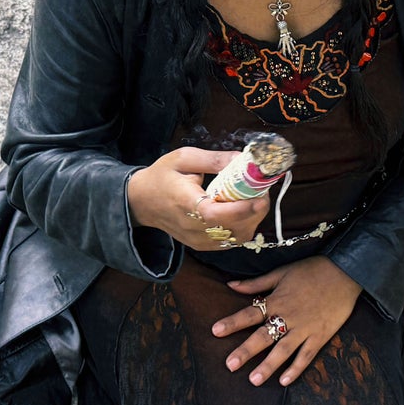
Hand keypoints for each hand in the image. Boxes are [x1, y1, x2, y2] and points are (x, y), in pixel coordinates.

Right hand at [126, 147, 270, 253]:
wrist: (141, 202)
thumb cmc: (162, 177)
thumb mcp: (184, 158)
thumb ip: (214, 159)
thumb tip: (242, 159)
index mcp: (185, 203)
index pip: (215, 214)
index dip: (241, 208)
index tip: (260, 195)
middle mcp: (192, 227)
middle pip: (233, 228)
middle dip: (255, 210)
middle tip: (262, 190)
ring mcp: (199, 240)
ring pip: (237, 237)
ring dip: (252, 219)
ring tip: (253, 198)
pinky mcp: (203, 245)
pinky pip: (232, 240)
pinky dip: (244, 226)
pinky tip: (242, 210)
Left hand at [214, 259, 361, 386]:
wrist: (344, 272)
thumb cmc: (311, 270)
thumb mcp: (281, 273)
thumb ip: (256, 284)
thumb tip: (231, 285)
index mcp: (277, 300)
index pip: (249, 314)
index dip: (232, 322)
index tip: (215, 331)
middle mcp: (288, 317)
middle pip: (263, 336)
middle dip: (246, 351)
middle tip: (230, 365)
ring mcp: (305, 329)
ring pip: (283, 350)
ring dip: (268, 366)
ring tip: (254, 380)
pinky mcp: (320, 336)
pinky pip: (306, 356)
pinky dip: (296, 369)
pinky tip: (284, 382)